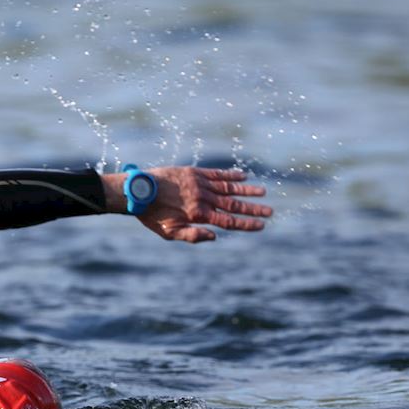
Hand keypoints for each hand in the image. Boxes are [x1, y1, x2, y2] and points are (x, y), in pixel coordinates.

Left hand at [103, 166, 269, 242]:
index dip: (247, 224)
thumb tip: (215, 236)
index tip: (262, 225)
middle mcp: (202, 198)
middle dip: (253, 209)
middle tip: (270, 211)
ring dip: (247, 190)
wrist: (137, 191)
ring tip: (263, 192)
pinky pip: (216, 173)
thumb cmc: (152, 216)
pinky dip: (231, 174)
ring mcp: (199, 184)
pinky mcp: (193, 172)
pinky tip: (243, 175)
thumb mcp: (169, 233)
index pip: (228, 221)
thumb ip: (192, 236)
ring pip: (228, 187)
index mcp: (198, 215)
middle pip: (233, 205)